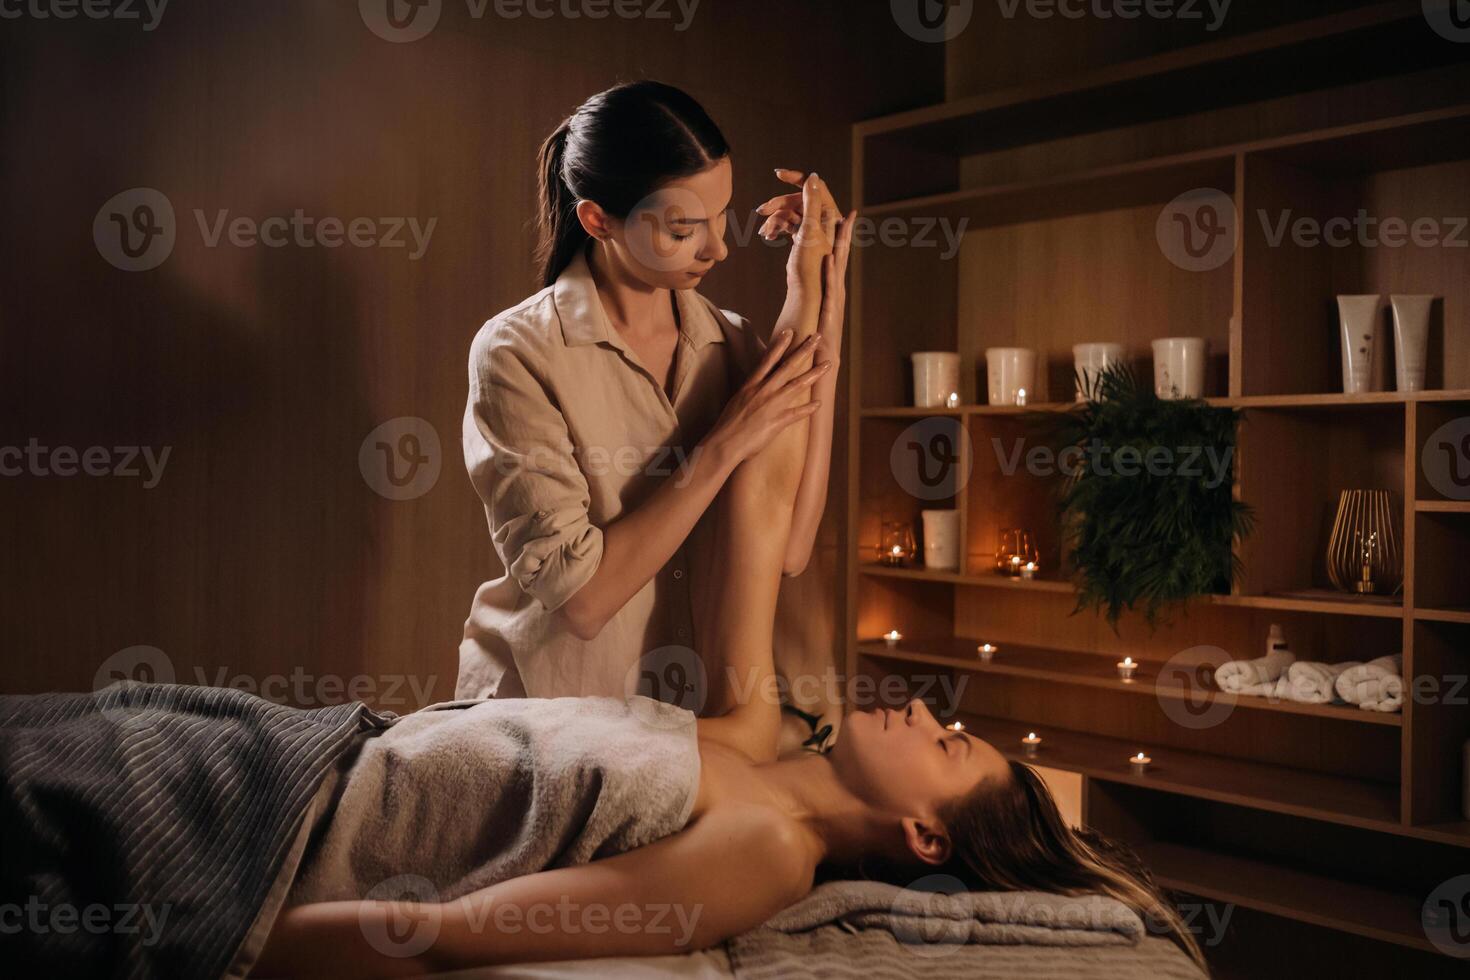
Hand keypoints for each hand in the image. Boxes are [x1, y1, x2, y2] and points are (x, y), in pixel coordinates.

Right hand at [705, 330, 829, 467]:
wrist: (724, 443)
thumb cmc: (727, 424)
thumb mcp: (737, 401)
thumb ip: (750, 393)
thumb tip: (757, 390)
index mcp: (751, 385)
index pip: (768, 359)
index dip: (780, 344)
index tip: (791, 331)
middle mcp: (763, 391)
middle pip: (788, 366)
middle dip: (804, 350)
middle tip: (817, 338)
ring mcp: (772, 405)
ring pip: (798, 385)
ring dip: (814, 374)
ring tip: (827, 364)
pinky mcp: (777, 421)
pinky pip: (797, 413)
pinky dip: (809, 408)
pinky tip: (819, 403)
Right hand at [762, 172, 839, 285]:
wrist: (807, 291)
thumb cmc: (812, 263)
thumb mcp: (810, 229)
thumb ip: (812, 201)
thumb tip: (813, 176)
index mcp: (830, 214)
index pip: (814, 186)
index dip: (796, 178)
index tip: (777, 173)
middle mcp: (823, 219)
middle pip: (798, 200)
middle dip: (779, 205)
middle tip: (761, 210)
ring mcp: (813, 229)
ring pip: (790, 214)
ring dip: (775, 220)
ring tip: (764, 232)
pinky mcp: (803, 239)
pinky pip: (788, 225)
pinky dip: (778, 228)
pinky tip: (768, 236)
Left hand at [817, 207, 855, 362]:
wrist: (823, 362)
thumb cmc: (817, 338)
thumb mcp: (816, 312)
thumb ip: (816, 296)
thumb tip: (809, 285)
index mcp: (834, 291)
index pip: (837, 259)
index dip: (840, 239)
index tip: (843, 218)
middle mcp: (838, 293)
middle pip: (842, 259)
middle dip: (846, 236)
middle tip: (850, 213)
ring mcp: (835, 302)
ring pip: (838, 270)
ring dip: (840, 249)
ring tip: (842, 228)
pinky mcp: (829, 312)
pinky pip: (830, 290)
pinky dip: (830, 274)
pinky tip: (828, 259)